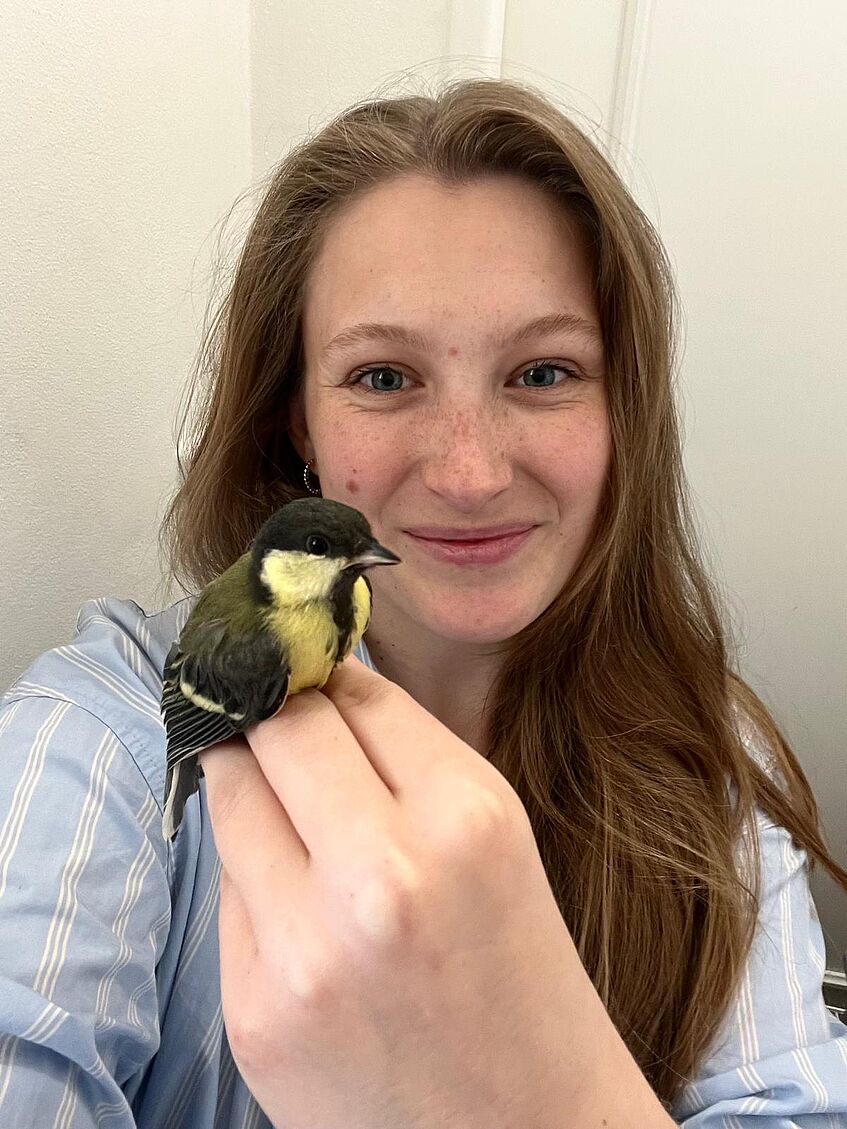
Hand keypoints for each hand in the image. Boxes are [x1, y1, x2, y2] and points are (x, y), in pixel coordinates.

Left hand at [199, 658, 670, 1128]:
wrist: (524, 1128)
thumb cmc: (517, 969)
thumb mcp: (494, 834)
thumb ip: (404, 753)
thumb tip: (311, 678)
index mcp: (465, 817)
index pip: (350, 691)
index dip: (319, 669)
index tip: (299, 662)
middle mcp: (383, 877)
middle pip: (275, 726)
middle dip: (269, 708)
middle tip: (271, 711)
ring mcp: (309, 950)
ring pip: (229, 792)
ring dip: (248, 779)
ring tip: (283, 798)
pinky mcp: (257, 1010)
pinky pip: (227, 887)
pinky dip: (251, 871)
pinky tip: (296, 896)